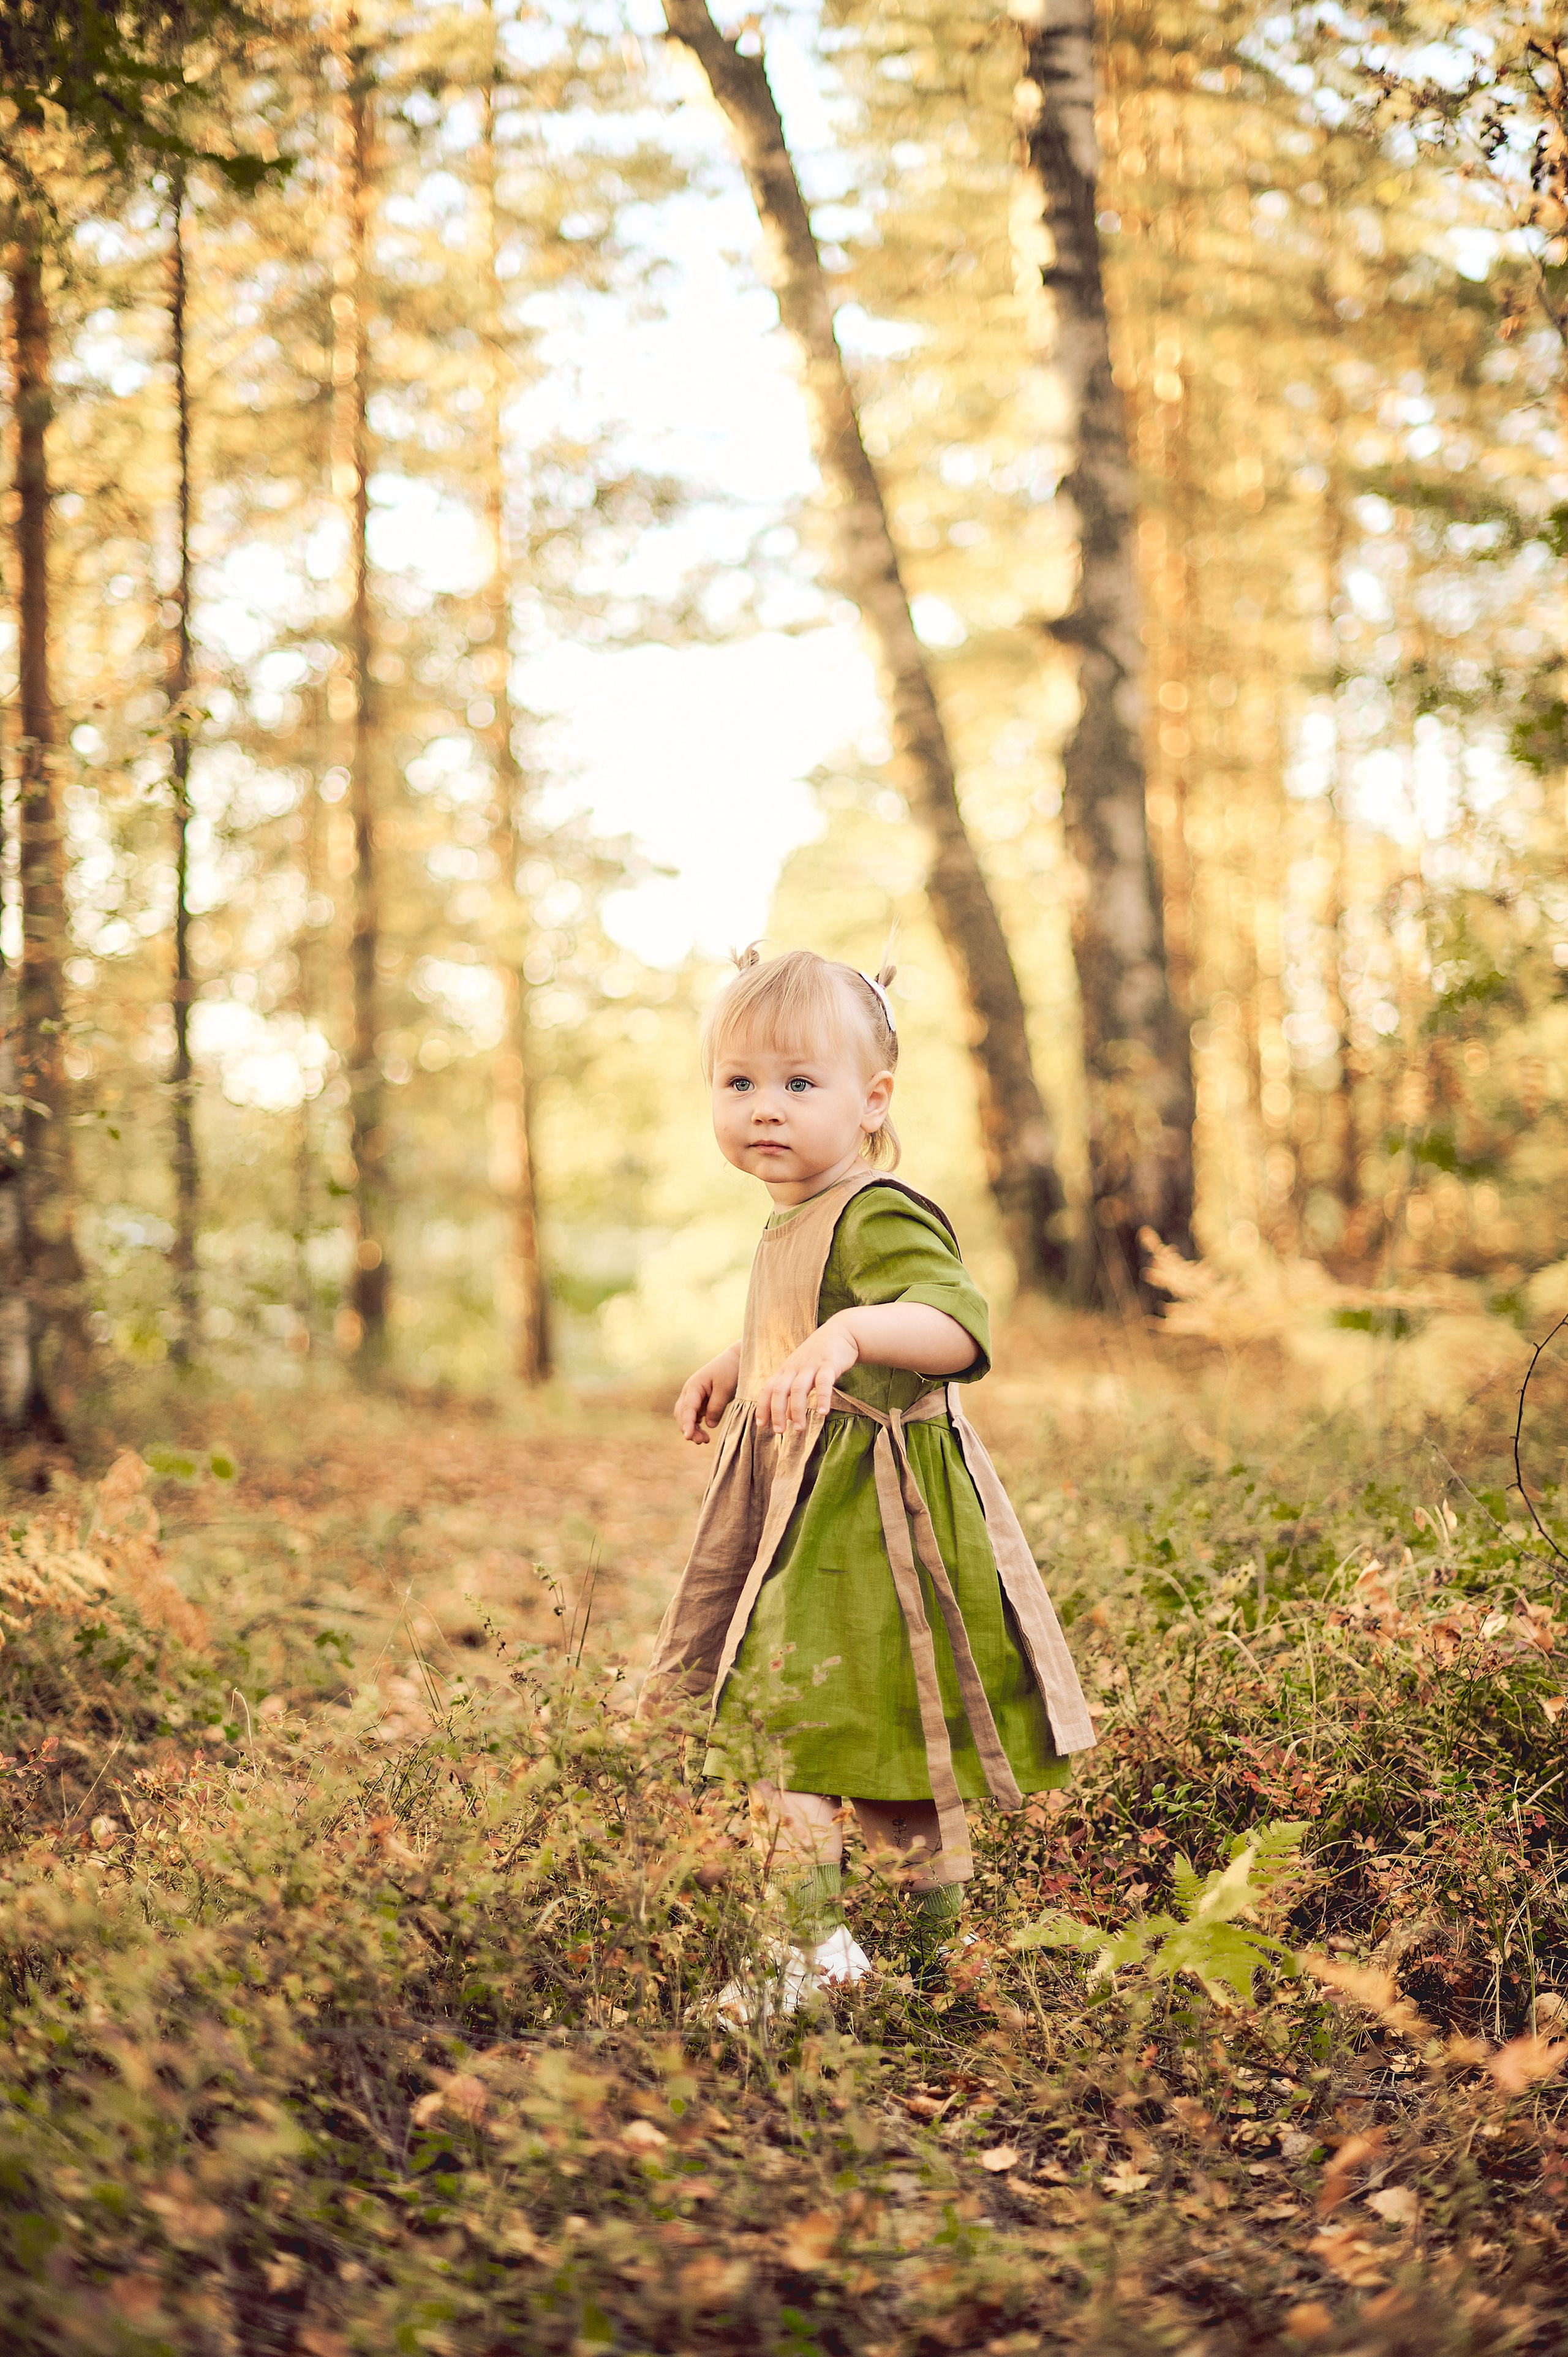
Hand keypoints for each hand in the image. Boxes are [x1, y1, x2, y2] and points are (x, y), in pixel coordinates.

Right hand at [675, 1343, 740, 1444]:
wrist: (736, 1360)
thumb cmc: (730, 1371)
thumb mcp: (725, 1389)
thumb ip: (716, 1407)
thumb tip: (709, 1425)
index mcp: (694, 1386)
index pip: (687, 1408)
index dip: (687, 1423)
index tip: (688, 1436)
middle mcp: (690, 1392)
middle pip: (682, 1414)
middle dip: (688, 1429)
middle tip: (703, 1441)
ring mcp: (693, 1396)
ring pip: (686, 1416)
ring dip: (692, 1429)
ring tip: (704, 1440)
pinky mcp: (700, 1401)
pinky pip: (693, 1416)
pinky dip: (696, 1426)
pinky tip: (704, 1434)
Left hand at [754, 1312, 859, 1435]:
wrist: (842, 1331)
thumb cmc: (819, 1355)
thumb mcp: (803, 1372)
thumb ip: (793, 1393)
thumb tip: (788, 1417)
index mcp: (786, 1370)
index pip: (768, 1388)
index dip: (762, 1406)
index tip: (761, 1424)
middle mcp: (795, 1368)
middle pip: (780, 1390)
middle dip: (777, 1412)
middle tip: (779, 1432)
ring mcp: (811, 1365)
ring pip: (798, 1389)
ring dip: (797, 1410)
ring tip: (799, 1429)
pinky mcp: (829, 1364)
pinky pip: (824, 1382)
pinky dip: (822, 1398)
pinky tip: (823, 1413)